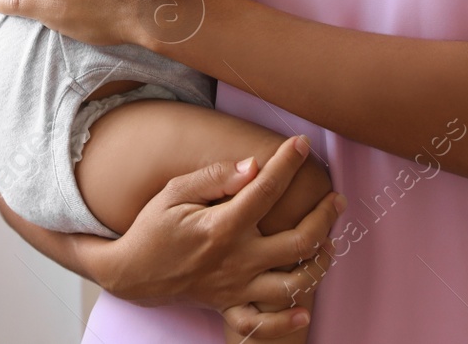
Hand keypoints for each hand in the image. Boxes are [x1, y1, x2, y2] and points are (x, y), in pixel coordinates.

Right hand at [102, 135, 342, 338]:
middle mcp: (235, 260)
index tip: (301, 144)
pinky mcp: (230, 306)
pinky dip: (287, 319)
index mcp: (221, 227)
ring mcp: (235, 287)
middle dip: (324, 217)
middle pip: (298, 241)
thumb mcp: (174, 192)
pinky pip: (263, 323)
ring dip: (319, 264)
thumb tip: (253, 166)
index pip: (266, 190)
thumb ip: (214, 178)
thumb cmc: (153, 228)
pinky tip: (304, 309)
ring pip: (293, 284)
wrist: (131, 272)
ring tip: (329, 243)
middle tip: (336, 199)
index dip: (287, 164)